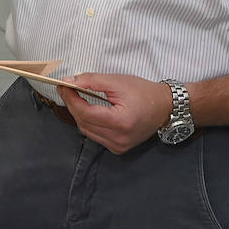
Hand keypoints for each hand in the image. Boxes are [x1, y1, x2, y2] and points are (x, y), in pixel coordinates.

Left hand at [56, 73, 172, 153]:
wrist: (165, 107)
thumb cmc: (144, 92)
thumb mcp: (117, 81)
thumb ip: (91, 81)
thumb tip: (68, 82)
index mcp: (121, 122)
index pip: (85, 113)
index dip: (71, 99)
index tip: (63, 86)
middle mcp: (119, 139)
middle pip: (84, 123)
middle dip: (72, 105)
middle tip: (67, 89)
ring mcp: (119, 146)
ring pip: (87, 131)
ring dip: (79, 114)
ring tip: (76, 97)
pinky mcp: (118, 148)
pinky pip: (95, 136)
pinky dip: (89, 123)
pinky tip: (89, 110)